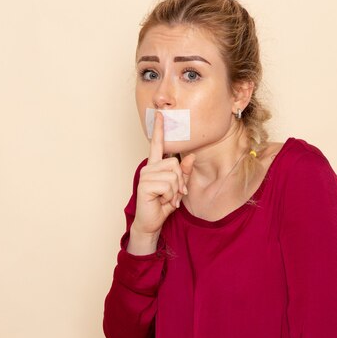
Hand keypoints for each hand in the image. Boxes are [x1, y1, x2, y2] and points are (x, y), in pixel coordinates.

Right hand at [132, 111, 194, 235]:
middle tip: (173, 195)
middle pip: (174, 164)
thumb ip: (184, 172)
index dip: (159, 130)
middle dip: (180, 181)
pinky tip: (161, 201)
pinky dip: (169, 195)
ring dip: (175, 190)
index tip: (160, 115)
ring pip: (173, 174)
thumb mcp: (177, 188)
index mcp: (155, 167)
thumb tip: (191, 156)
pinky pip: (168, 184)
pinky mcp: (145, 185)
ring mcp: (146, 176)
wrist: (151, 223)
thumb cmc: (161, 205)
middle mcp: (149, 168)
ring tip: (166, 198)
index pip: (157, 145)